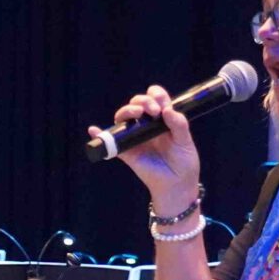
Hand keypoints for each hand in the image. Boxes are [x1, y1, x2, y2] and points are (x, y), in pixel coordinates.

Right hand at [87, 86, 201, 217]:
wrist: (177, 184)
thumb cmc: (184, 162)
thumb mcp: (185, 141)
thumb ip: (179, 124)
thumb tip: (167, 110)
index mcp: (162, 119)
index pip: (155, 98)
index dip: (156, 95)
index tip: (161, 103)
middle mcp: (147, 125)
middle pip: (137, 104)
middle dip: (143, 101)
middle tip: (153, 111)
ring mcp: (135, 137)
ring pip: (124, 117)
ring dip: (127, 110)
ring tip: (137, 113)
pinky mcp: (126, 151)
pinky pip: (110, 142)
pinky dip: (99, 134)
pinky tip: (93, 129)